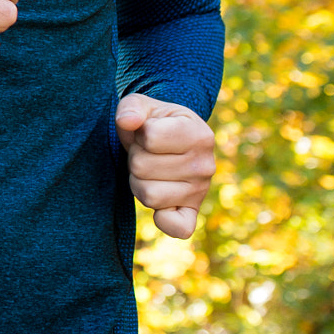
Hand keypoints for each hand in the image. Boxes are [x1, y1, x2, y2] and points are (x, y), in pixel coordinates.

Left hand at [117, 93, 214, 238]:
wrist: (166, 142)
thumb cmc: (152, 123)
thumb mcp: (141, 105)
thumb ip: (130, 107)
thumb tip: (126, 122)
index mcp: (199, 134)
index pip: (149, 137)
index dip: (139, 134)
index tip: (148, 132)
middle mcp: (206, 165)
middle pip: (142, 166)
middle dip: (135, 157)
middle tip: (147, 153)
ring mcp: (200, 191)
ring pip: (147, 194)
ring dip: (137, 181)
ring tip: (150, 169)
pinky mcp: (191, 212)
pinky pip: (178, 228)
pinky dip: (164, 221)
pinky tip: (161, 209)